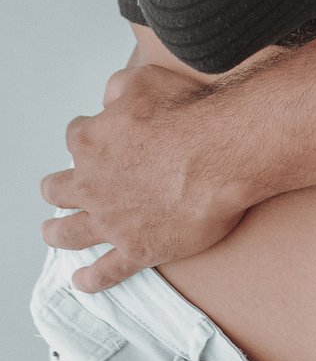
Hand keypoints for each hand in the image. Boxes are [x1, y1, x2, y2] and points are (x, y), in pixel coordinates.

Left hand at [40, 63, 247, 292]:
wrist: (219, 154)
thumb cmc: (188, 114)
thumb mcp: (146, 79)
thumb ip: (119, 87)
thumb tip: (108, 98)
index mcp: (91, 143)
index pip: (75, 136)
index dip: (86, 134)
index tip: (97, 135)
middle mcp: (92, 185)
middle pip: (58, 189)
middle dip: (56, 187)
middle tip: (57, 188)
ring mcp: (111, 221)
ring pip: (69, 233)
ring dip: (56, 233)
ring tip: (51, 234)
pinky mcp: (136, 249)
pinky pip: (106, 272)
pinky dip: (91, 279)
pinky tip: (81, 280)